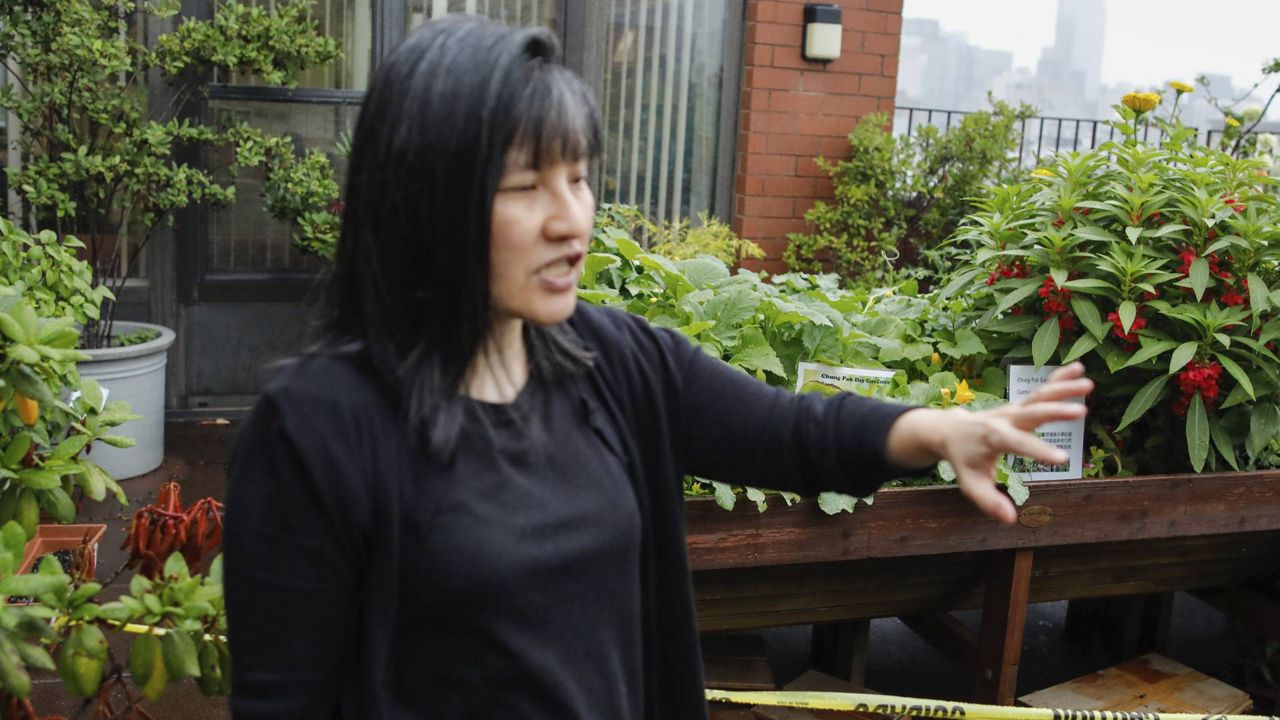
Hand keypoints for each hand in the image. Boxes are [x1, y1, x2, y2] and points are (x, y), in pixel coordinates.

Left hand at [886, 362, 1093, 524]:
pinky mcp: (1021, 405)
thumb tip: (1009, 519)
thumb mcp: (970, 482)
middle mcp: (1005, 418)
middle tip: (1080, 411)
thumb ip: (988, 501)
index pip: (1016, 443)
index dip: (1038, 450)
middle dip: (1054, 411)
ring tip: (1088, 383)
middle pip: (1031, 412)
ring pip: (1039, 396)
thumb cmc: (963, 458)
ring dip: (1062, 388)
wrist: (950, 429)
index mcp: (992, 436)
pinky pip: (1041, 390)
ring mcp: (1014, 409)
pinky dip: (1058, 378)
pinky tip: (1079, 368)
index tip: (1062, 459)